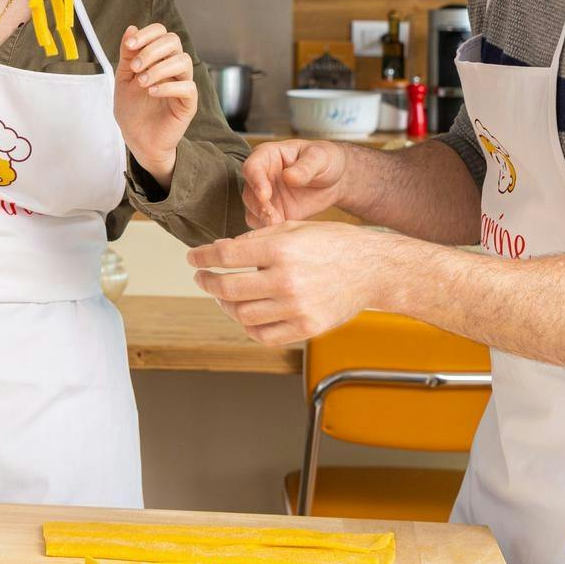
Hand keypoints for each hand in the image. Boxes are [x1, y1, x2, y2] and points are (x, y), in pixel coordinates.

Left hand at [114, 24, 195, 188]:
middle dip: (152, 50)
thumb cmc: (132, 109)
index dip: (147, 34)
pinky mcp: (188, 103)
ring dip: (159, 68)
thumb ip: (128, 55)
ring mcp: (182, 84)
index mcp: (158, 58)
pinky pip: (188, 87)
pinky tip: (152, 92)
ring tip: (142, 82)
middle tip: (135, 67)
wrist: (138, 139)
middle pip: (174, 41)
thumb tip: (132, 28)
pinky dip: (168, 86)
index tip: (128, 47)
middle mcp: (173, 67)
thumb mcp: (123, 79)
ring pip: (183, 61)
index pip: (161, 33)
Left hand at [187, 220, 402, 343]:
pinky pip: (264, 335)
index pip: (226, 256)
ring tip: (223, 296)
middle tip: (202, 277)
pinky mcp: (306, 328)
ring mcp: (297, 308)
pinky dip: (247, 325)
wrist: (371, 269)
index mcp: (281, 249)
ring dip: (224, 305)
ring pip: (242, 315)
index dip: (202, 257)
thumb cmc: (333, 244)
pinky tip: (245, 313)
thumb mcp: (293, 228)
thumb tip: (221, 250)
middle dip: (206, 282)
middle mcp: (286, 280)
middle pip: (228, 289)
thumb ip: (256, 239)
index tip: (193, 259)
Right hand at [241, 139, 350, 226]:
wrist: (334, 181)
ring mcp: (265, 197)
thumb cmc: (325, 160)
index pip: (252, 167)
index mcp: (267, 156)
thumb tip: (288, 177)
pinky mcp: (272, 213)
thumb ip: (305, 167)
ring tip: (280, 225)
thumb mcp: (319, 158)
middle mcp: (261, 176)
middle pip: (248, 193)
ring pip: (252, 211)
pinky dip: (269, 229)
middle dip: (259, 207)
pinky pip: (262, 224)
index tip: (265, 195)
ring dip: (262, 220)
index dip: (255, 181)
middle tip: (274, 217)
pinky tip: (283, 230)